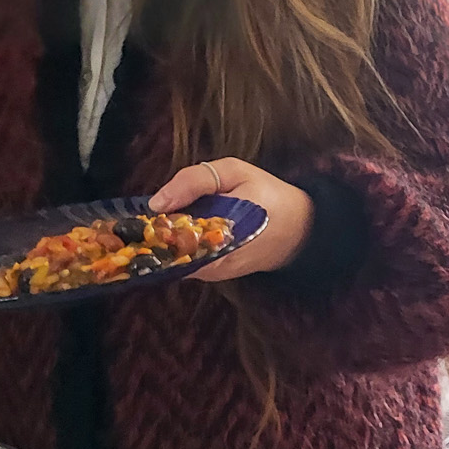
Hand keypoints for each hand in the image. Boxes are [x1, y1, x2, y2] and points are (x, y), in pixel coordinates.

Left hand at [151, 157, 313, 280]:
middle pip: (167, 252)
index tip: (146, 212)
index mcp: (221, 230)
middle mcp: (216, 261)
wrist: (302, 229)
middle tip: (160, 214)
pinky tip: (188, 231)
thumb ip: (195, 181)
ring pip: (175, 259)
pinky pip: (187, 263)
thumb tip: (157, 203)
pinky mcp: (216, 276)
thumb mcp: (236, 172)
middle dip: (157, 234)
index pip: (169, 236)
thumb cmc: (268, 195)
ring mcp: (216, 272)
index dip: (153, 224)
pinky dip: (181, 248)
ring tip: (174, 220)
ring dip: (168, 241)